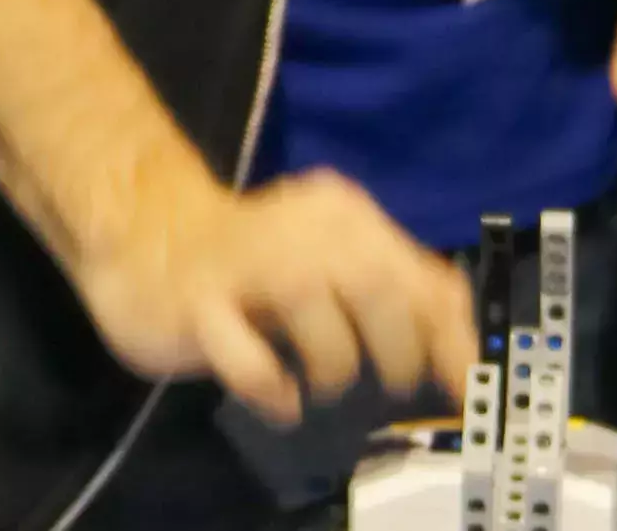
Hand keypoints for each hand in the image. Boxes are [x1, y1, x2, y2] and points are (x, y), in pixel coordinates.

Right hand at [73, 160, 476, 430]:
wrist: (152, 237)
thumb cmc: (260, 261)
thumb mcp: (337, 263)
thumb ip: (400, 293)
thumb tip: (464, 346)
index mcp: (342, 215)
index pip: (415, 272)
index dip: (448, 337)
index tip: (463, 388)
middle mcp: (296, 229)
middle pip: (371, 281)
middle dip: (397, 348)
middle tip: (390, 381)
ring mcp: (241, 264)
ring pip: (308, 301)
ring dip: (335, 362)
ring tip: (327, 383)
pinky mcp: (196, 304)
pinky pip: (240, 350)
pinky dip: (271, 384)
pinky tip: (283, 399)